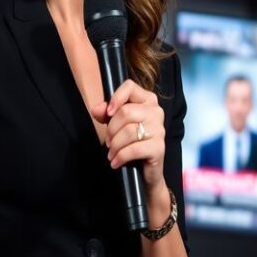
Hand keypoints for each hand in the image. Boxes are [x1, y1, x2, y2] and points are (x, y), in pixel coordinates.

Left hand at [91, 80, 166, 195]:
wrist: (147, 169)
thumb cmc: (132, 141)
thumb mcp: (116, 124)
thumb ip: (106, 113)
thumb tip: (97, 109)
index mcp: (147, 100)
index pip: (130, 87)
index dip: (115, 98)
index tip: (108, 113)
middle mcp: (156, 112)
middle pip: (126, 112)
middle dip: (111, 129)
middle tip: (108, 141)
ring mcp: (159, 129)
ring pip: (128, 131)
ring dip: (115, 145)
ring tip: (111, 153)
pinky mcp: (159, 147)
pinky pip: (133, 149)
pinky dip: (120, 157)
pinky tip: (115, 162)